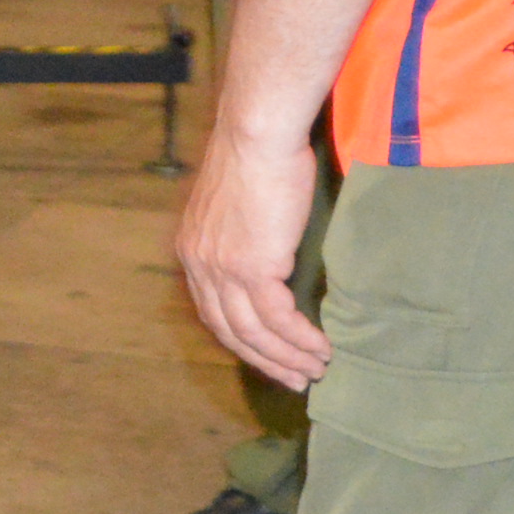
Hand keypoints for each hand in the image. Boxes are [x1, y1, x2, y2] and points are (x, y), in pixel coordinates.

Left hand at [173, 122, 329, 391]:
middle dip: (264, 361)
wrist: (258, 132)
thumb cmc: (257, 154)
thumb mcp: (237, 202)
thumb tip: (269, 255)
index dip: (241, 340)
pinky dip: (301, 339)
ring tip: (315, 371)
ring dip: (288, 357)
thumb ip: (242, 234)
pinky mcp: (251, 267)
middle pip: (230, 331)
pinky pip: (278, 319)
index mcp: (192, 250)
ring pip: (254, 333)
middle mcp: (200, 265)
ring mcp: (223, 269)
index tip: (267, 356)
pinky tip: (321, 348)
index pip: (213, 311)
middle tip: (295, 380)